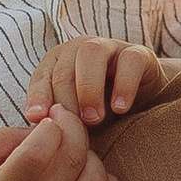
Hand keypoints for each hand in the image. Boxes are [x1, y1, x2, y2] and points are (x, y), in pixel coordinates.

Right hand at [0, 104, 123, 180]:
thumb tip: (48, 126)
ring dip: (91, 156)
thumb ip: (4, 137)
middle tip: (63, 122)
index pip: (38, 151)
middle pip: (73, 159)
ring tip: (72, 153)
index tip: (45, 120)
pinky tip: (87, 176)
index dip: (49, 125)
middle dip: (73, 128)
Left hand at [24, 37, 163, 127]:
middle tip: (72, 128)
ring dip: (88, 88)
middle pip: (65, 66)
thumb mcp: (76, 118)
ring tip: (94, 119)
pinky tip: (120, 108)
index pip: (42, 76)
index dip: (38, 96)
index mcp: (58, 62)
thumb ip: (58, 121)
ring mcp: (110, 48)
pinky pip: (130, 60)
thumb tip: (37, 132)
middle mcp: (80, 50)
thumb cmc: (100, 111)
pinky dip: (124, 85)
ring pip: (91, 53)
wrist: (143, 102)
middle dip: (66, 99)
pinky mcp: (139, 54)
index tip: (37, 119)